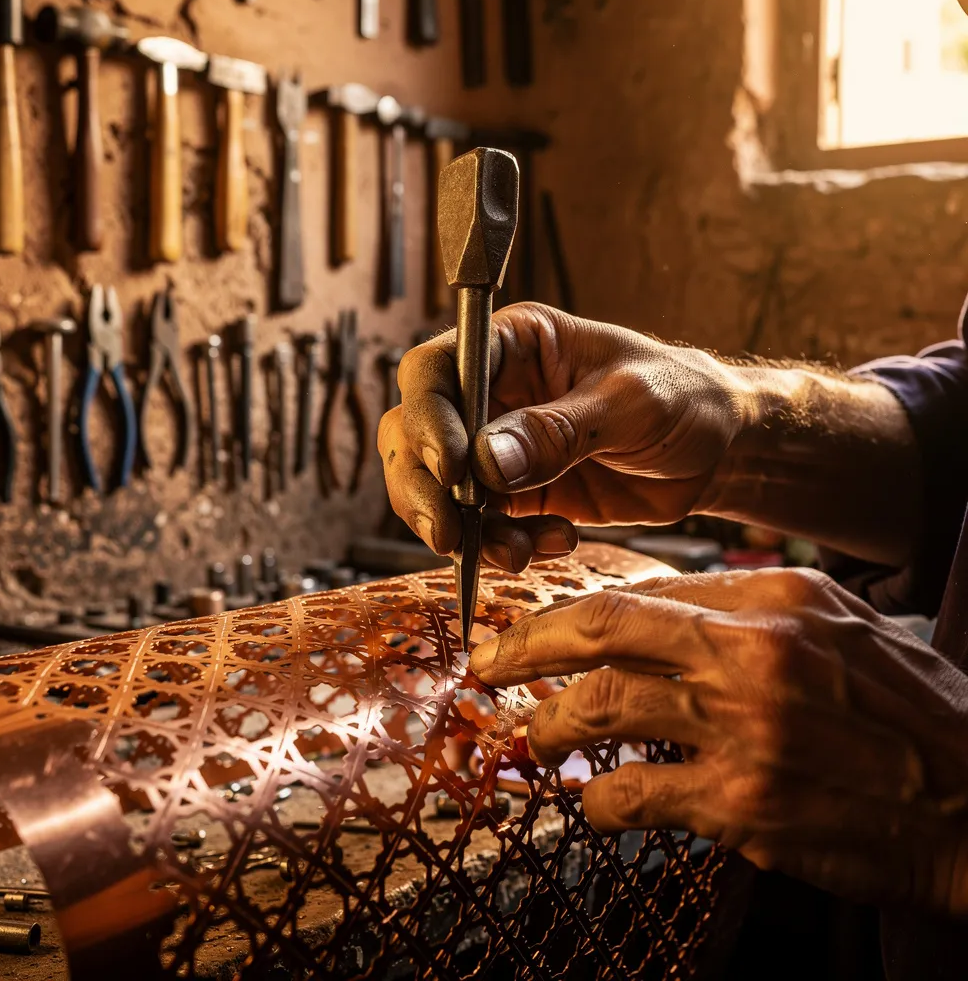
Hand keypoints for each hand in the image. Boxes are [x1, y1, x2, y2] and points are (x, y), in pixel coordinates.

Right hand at [378, 303, 746, 571]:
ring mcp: (496, 448)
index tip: (453, 467)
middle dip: (423, 487)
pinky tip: (549, 542)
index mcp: (513, 344)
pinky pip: (480, 526)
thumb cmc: (684, 398)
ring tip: (516, 550)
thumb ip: (560, 429)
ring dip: (463, 528)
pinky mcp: (514, 495)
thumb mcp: (631, 403)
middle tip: (450, 532)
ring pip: (435, 488)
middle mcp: (492, 393)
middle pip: (413, 433)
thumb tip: (487, 460)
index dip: (428, 417)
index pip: (436, 370)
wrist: (716, 451)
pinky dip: (500, 546)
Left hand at [469, 567, 967, 914]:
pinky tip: (593, 802)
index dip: (575, 612)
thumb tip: (654, 614)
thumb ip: (748, 612)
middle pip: (601, 630)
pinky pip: (634, 795)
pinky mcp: (743, 803)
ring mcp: (744, 727)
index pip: (641, 592)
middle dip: (526, 645)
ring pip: (601, 708)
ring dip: (549, 725)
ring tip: (531, 735)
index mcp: (773, 598)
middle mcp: (752, 651)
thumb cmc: (909, 713)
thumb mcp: (839, 628)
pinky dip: (597, 799)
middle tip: (487, 663)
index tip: (539, 628)